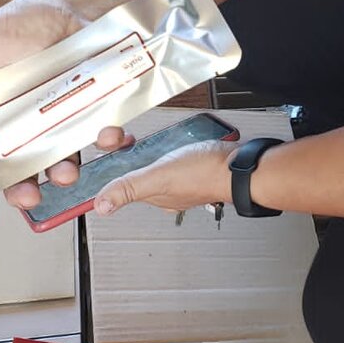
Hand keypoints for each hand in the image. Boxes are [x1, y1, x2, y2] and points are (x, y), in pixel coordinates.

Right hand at [0, 0, 99, 229]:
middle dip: (22, 193)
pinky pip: (100, 134)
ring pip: (60, 162)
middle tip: (25, 196)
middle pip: (19, 175)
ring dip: (62, 173)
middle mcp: (24, 129)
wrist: (72, 6)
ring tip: (64, 171)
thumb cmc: (22, 25)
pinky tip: (106, 135)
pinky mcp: (91, 113)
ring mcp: (59, 123)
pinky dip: (105, 139)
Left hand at [92, 139, 237, 215]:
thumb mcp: (159, 177)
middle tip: (127, 137)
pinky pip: (170, 154)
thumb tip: (101, 205)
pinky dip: (166, 144)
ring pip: (152, 159)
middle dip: (127, 149)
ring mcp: (180, 176)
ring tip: (147, 137)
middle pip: (135, 168)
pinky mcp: (192, 164)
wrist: (242, 165)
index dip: (112, 162)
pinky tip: (169, 138)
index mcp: (154, 195)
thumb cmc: (207, 173)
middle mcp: (165, 189)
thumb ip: (129, 188)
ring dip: (147, 145)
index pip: (121, 181)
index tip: (112, 145)